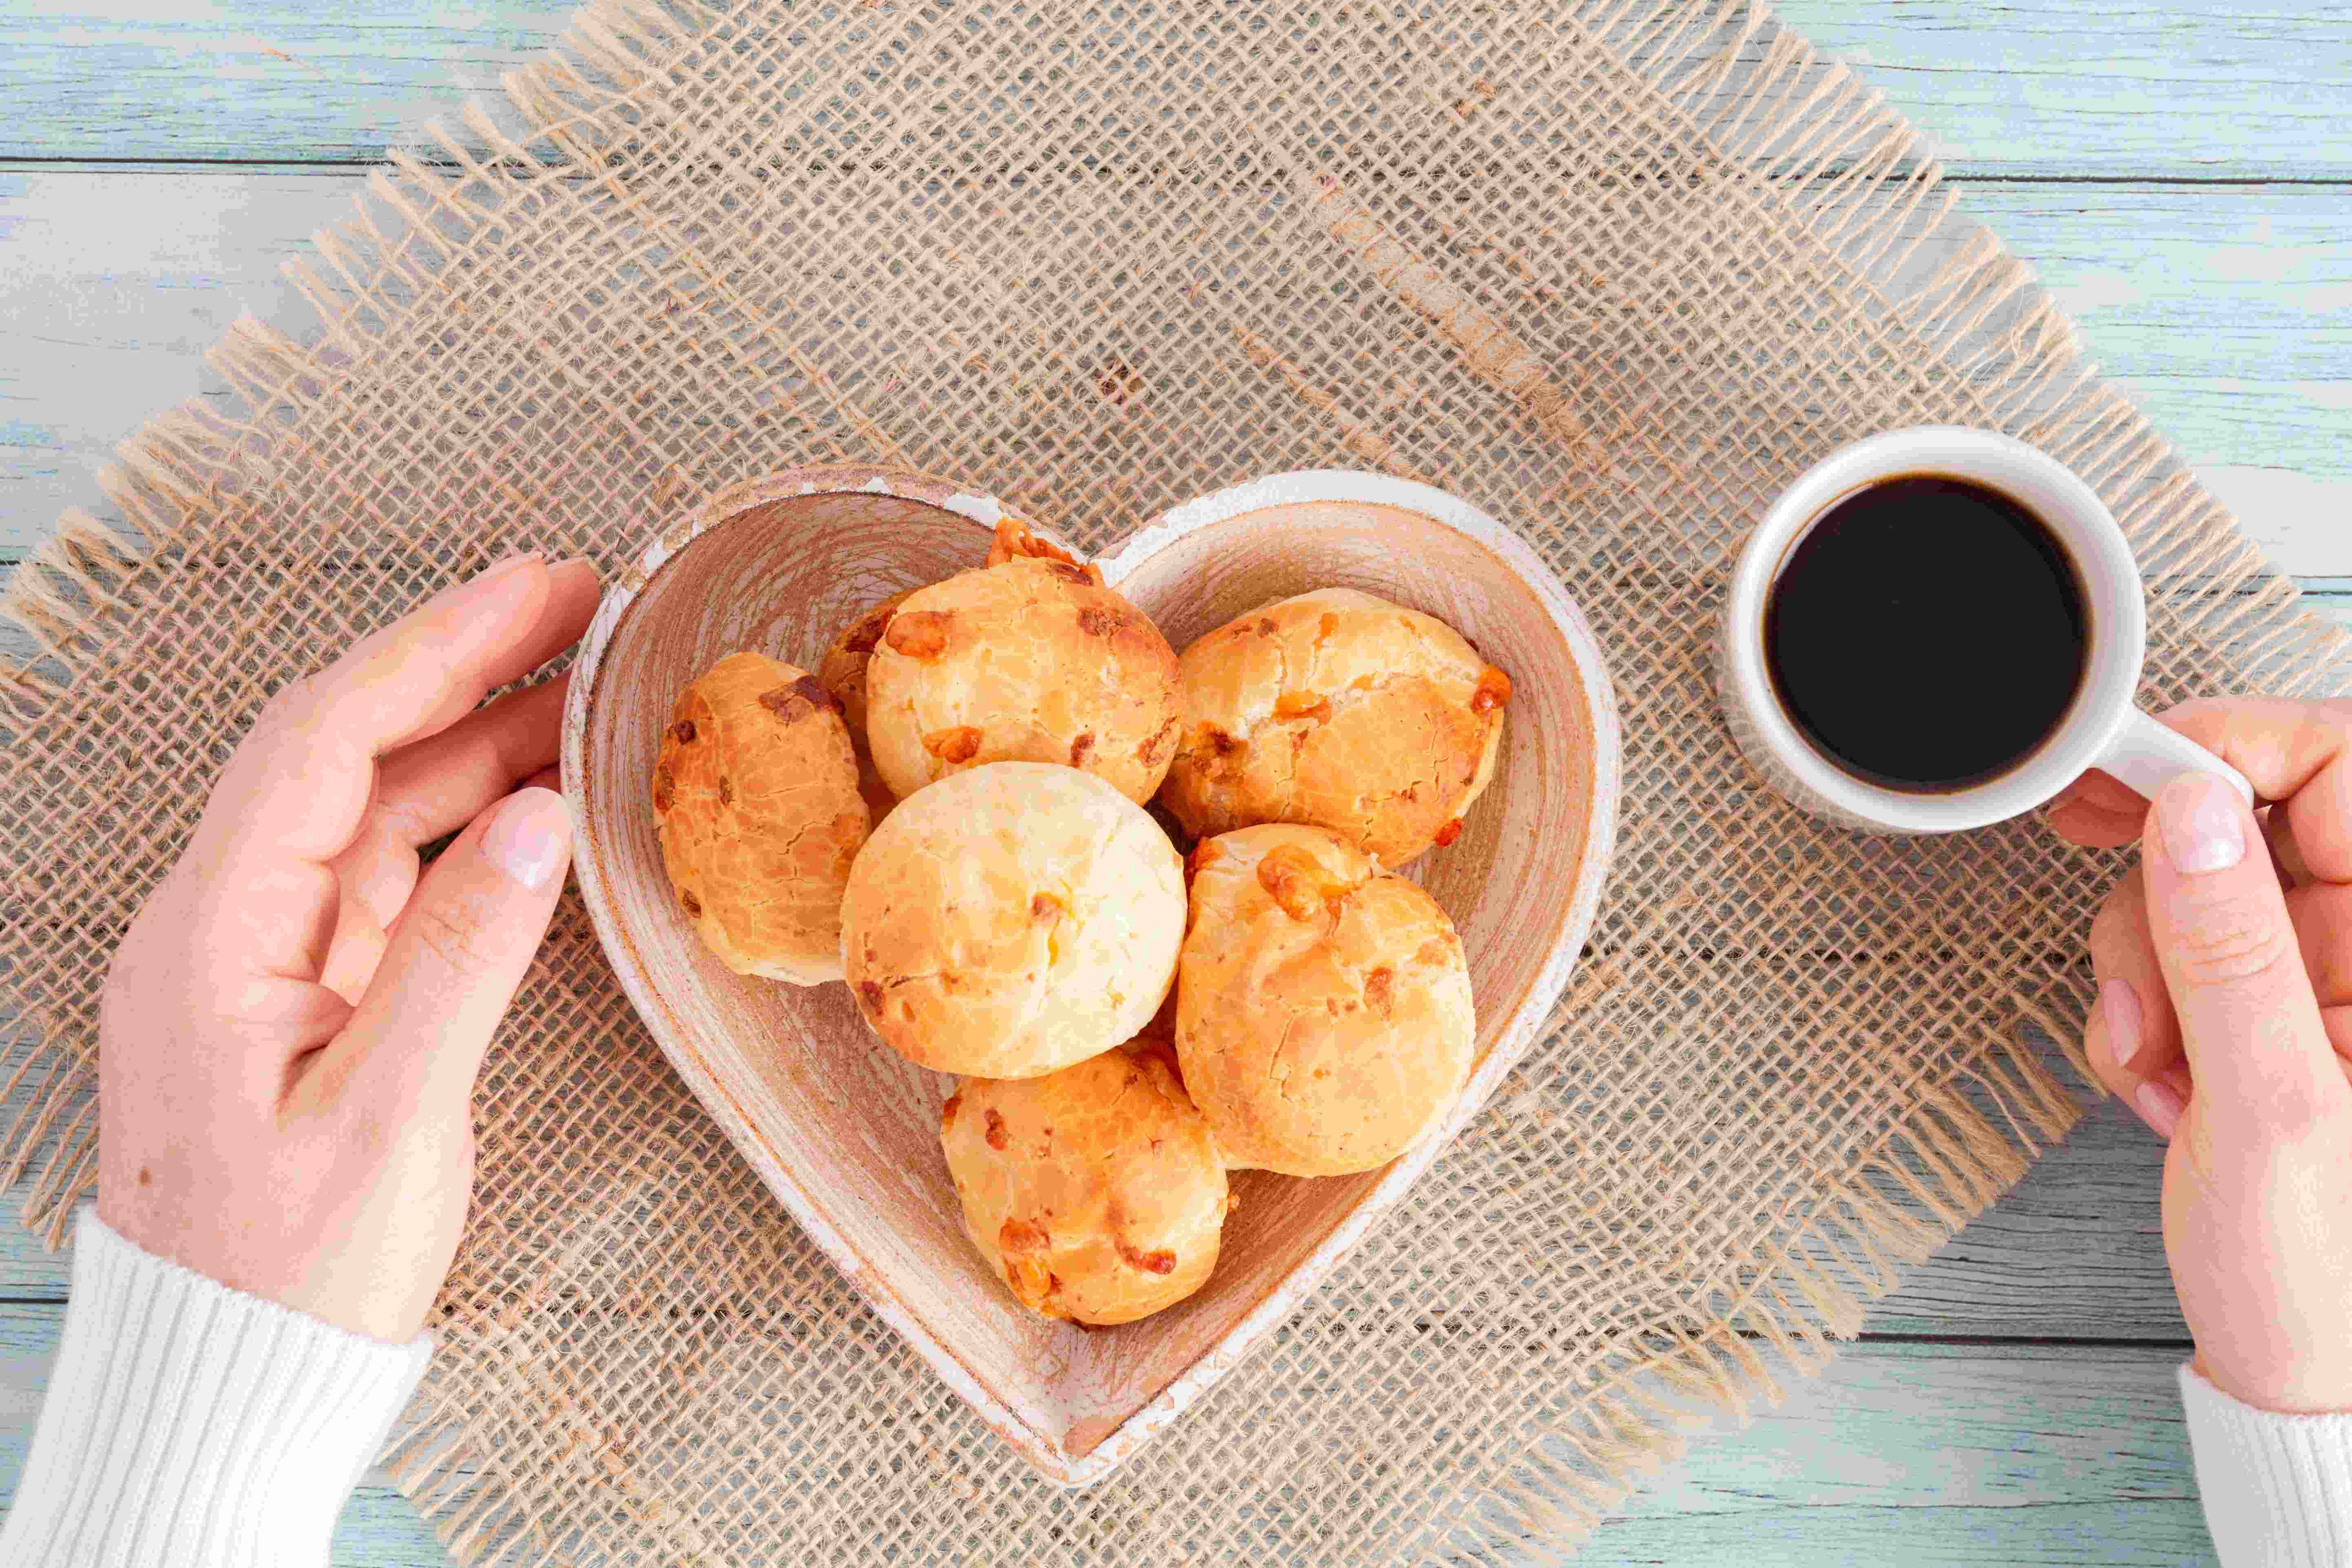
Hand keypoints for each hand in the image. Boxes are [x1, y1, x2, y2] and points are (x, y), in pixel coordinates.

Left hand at [96, 555, 598, 1342]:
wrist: (236, 1370)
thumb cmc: (296, 1267)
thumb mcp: (389, 1120)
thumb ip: (460, 959)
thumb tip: (538, 820)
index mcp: (209, 940)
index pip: (322, 748)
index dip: (432, 651)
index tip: (536, 591)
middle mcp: (220, 923)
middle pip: (339, 750)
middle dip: (457, 664)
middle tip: (576, 602)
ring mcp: (261, 951)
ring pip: (369, 804)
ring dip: (471, 736)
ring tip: (582, 684)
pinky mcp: (304, 985)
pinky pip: (386, 869)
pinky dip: (465, 819)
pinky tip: (538, 792)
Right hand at [2050, 699, 2351, 1412]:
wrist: (2306, 1379)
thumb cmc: (2328, 1280)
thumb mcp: (2271, 1104)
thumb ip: (2229, 948)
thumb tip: (2194, 811)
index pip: (2342, 770)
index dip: (2239, 749)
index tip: (2140, 772)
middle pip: (2255, 826)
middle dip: (2167, 879)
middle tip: (2090, 862)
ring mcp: (2328, 989)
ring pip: (2201, 896)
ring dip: (2147, 972)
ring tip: (2156, 1064)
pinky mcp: (2275, 1022)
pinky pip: (2184, 966)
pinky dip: (2149, 1020)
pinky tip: (2167, 1089)